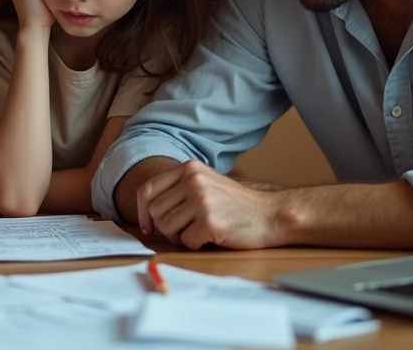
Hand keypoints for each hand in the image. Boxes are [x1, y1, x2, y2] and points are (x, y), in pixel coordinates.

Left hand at [137, 160, 285, 249]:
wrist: (271, 214)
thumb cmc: (235, 204)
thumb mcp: (206, 183)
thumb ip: (178, 189)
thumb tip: (145, 212)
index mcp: (189, 168)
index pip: (147, 190)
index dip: (142, 212)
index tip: (147, 226)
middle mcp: (193, 180)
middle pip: (155, 212)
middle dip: (165, 227)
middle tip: (185, 230)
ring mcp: (201, 200)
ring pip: (166, 228)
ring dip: (179, 236)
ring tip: (199, 231)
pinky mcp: (210, 222)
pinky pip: (185, 241)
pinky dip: (194, 244)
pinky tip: (211, 236)